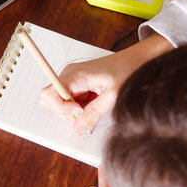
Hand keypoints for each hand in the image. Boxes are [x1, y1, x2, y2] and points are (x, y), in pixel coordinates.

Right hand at [38, 34, 172, 134]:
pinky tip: (95, 103)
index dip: (60, 108)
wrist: (137, 58)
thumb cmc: (128, 70)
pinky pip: (70, 101)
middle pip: (51, 101)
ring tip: (95, 106)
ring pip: (59, 103)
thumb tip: (78, 128)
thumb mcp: (113, 96)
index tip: (78, 111)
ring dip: (74, 112)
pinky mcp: (78, 84)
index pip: (49, 94)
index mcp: (76, 75)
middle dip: (66, 113)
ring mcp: (72, 79)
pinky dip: (80, 108)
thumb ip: (94, 113)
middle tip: (87, 113)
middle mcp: (69, 75)